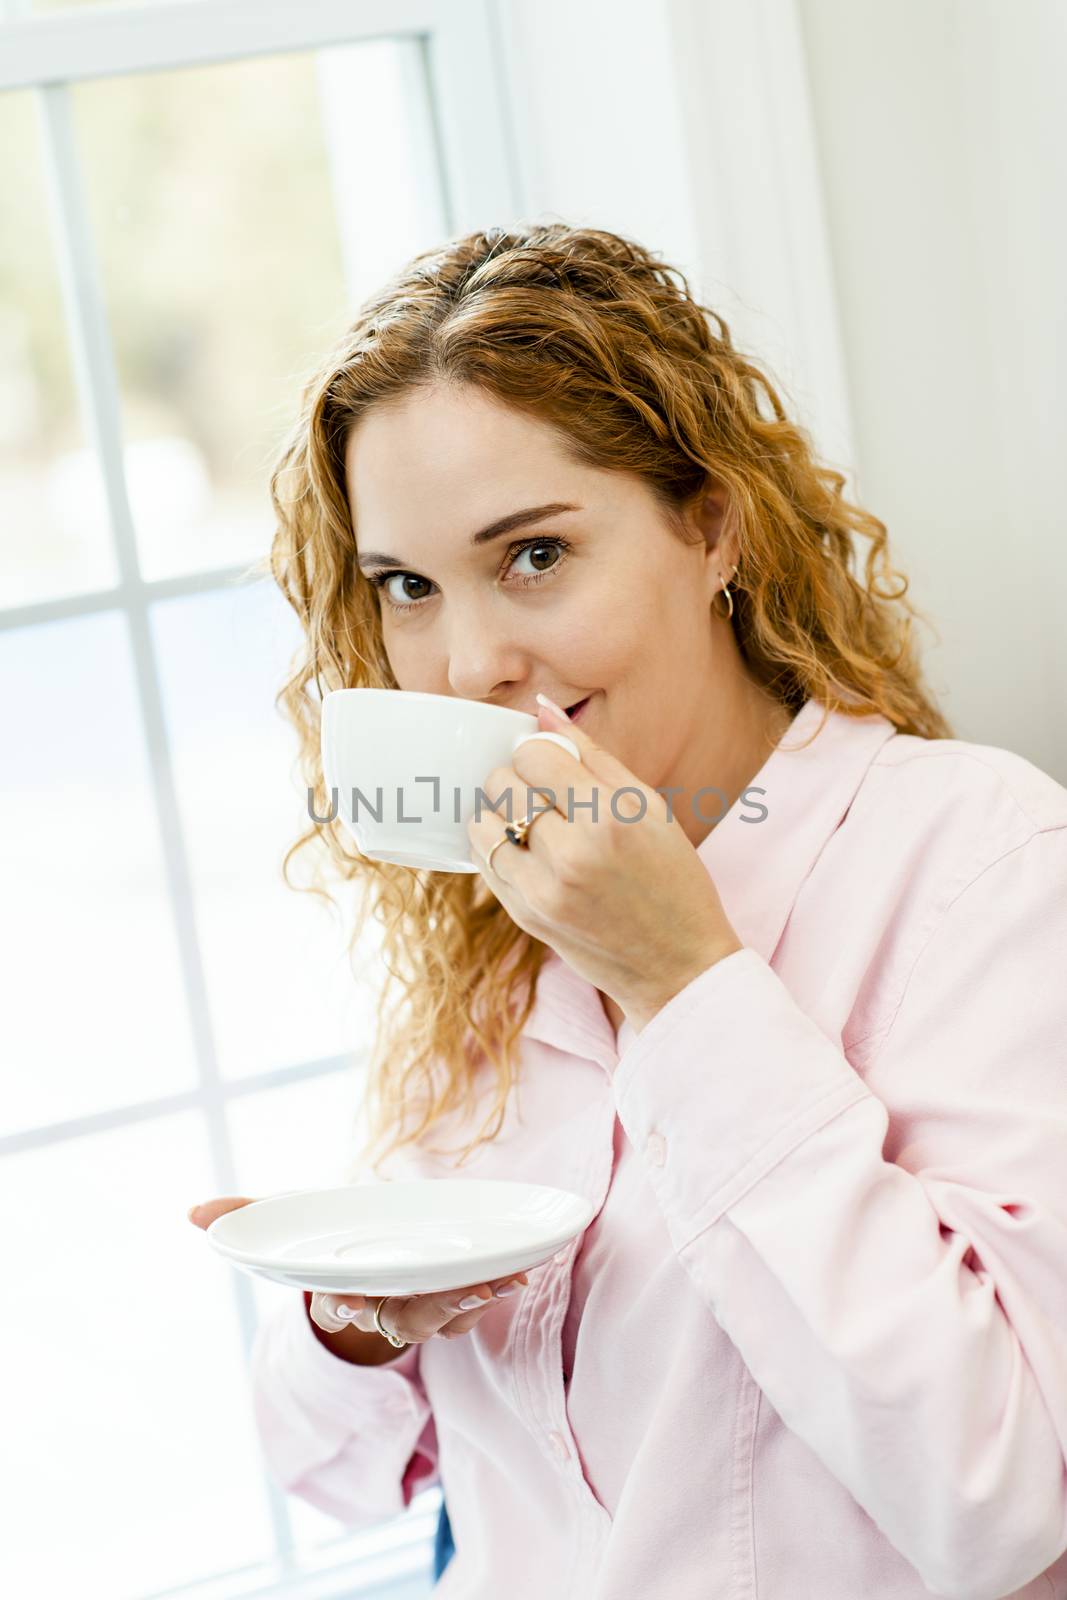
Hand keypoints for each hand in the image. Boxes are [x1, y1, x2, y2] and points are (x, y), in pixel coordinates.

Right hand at [187, 1197, 528, 1343]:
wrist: (363, 1277)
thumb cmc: (322, 1249)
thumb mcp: (286, 1229)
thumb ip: (247, 1218)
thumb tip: (191, 1212)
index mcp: (340, 1292)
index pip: (338, 1304)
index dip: (342, 1303)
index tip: (344, 1298)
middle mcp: (379, 1307)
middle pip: (405, 1316)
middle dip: (433, 1307)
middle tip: (464, 1292)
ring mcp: (418, 1306)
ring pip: (447, 1314)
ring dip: (475, 1300)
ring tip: (504, 1280)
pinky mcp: (450, 1296)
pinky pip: (473, 1301)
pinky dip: (497, 1284)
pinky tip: (522, 1267)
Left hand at [467, 697, 742, 1030]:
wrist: (678, 965)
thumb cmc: (673, 878)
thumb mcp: (650, 808)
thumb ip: (594, 756)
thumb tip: (541, 711)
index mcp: (611, 817)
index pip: (533, 755)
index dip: (538, 754)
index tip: (551, 765)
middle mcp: (573, 853)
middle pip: (502, 783)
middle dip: (516, 779)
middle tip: (541, 793)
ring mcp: (545, 890)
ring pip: (483, 822)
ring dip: (499, 813)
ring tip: (530, 823)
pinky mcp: (527, 917)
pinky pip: (485, 861)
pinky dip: (496, 846)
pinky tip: (524, 849)